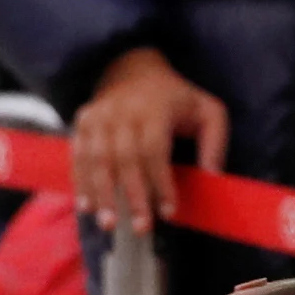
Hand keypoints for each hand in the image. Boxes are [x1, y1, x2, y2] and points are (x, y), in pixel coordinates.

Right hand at [73, 45, 231, 231]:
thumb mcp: (208, 111)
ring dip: (103, 194)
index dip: (161, 182)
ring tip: (109, 224)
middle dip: (133, 195)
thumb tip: (212, 179)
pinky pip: (79, 155)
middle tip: (141, 228)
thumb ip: (215, 143)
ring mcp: (98, 116)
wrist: (133, 67)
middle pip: (124, 158)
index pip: (154, 149)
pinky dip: (81, 182)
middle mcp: (122, 111)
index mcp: (155, 108)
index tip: (169, 212)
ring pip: (97, 159)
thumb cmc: (176, 98)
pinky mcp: (82, 122)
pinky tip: (86, 207)